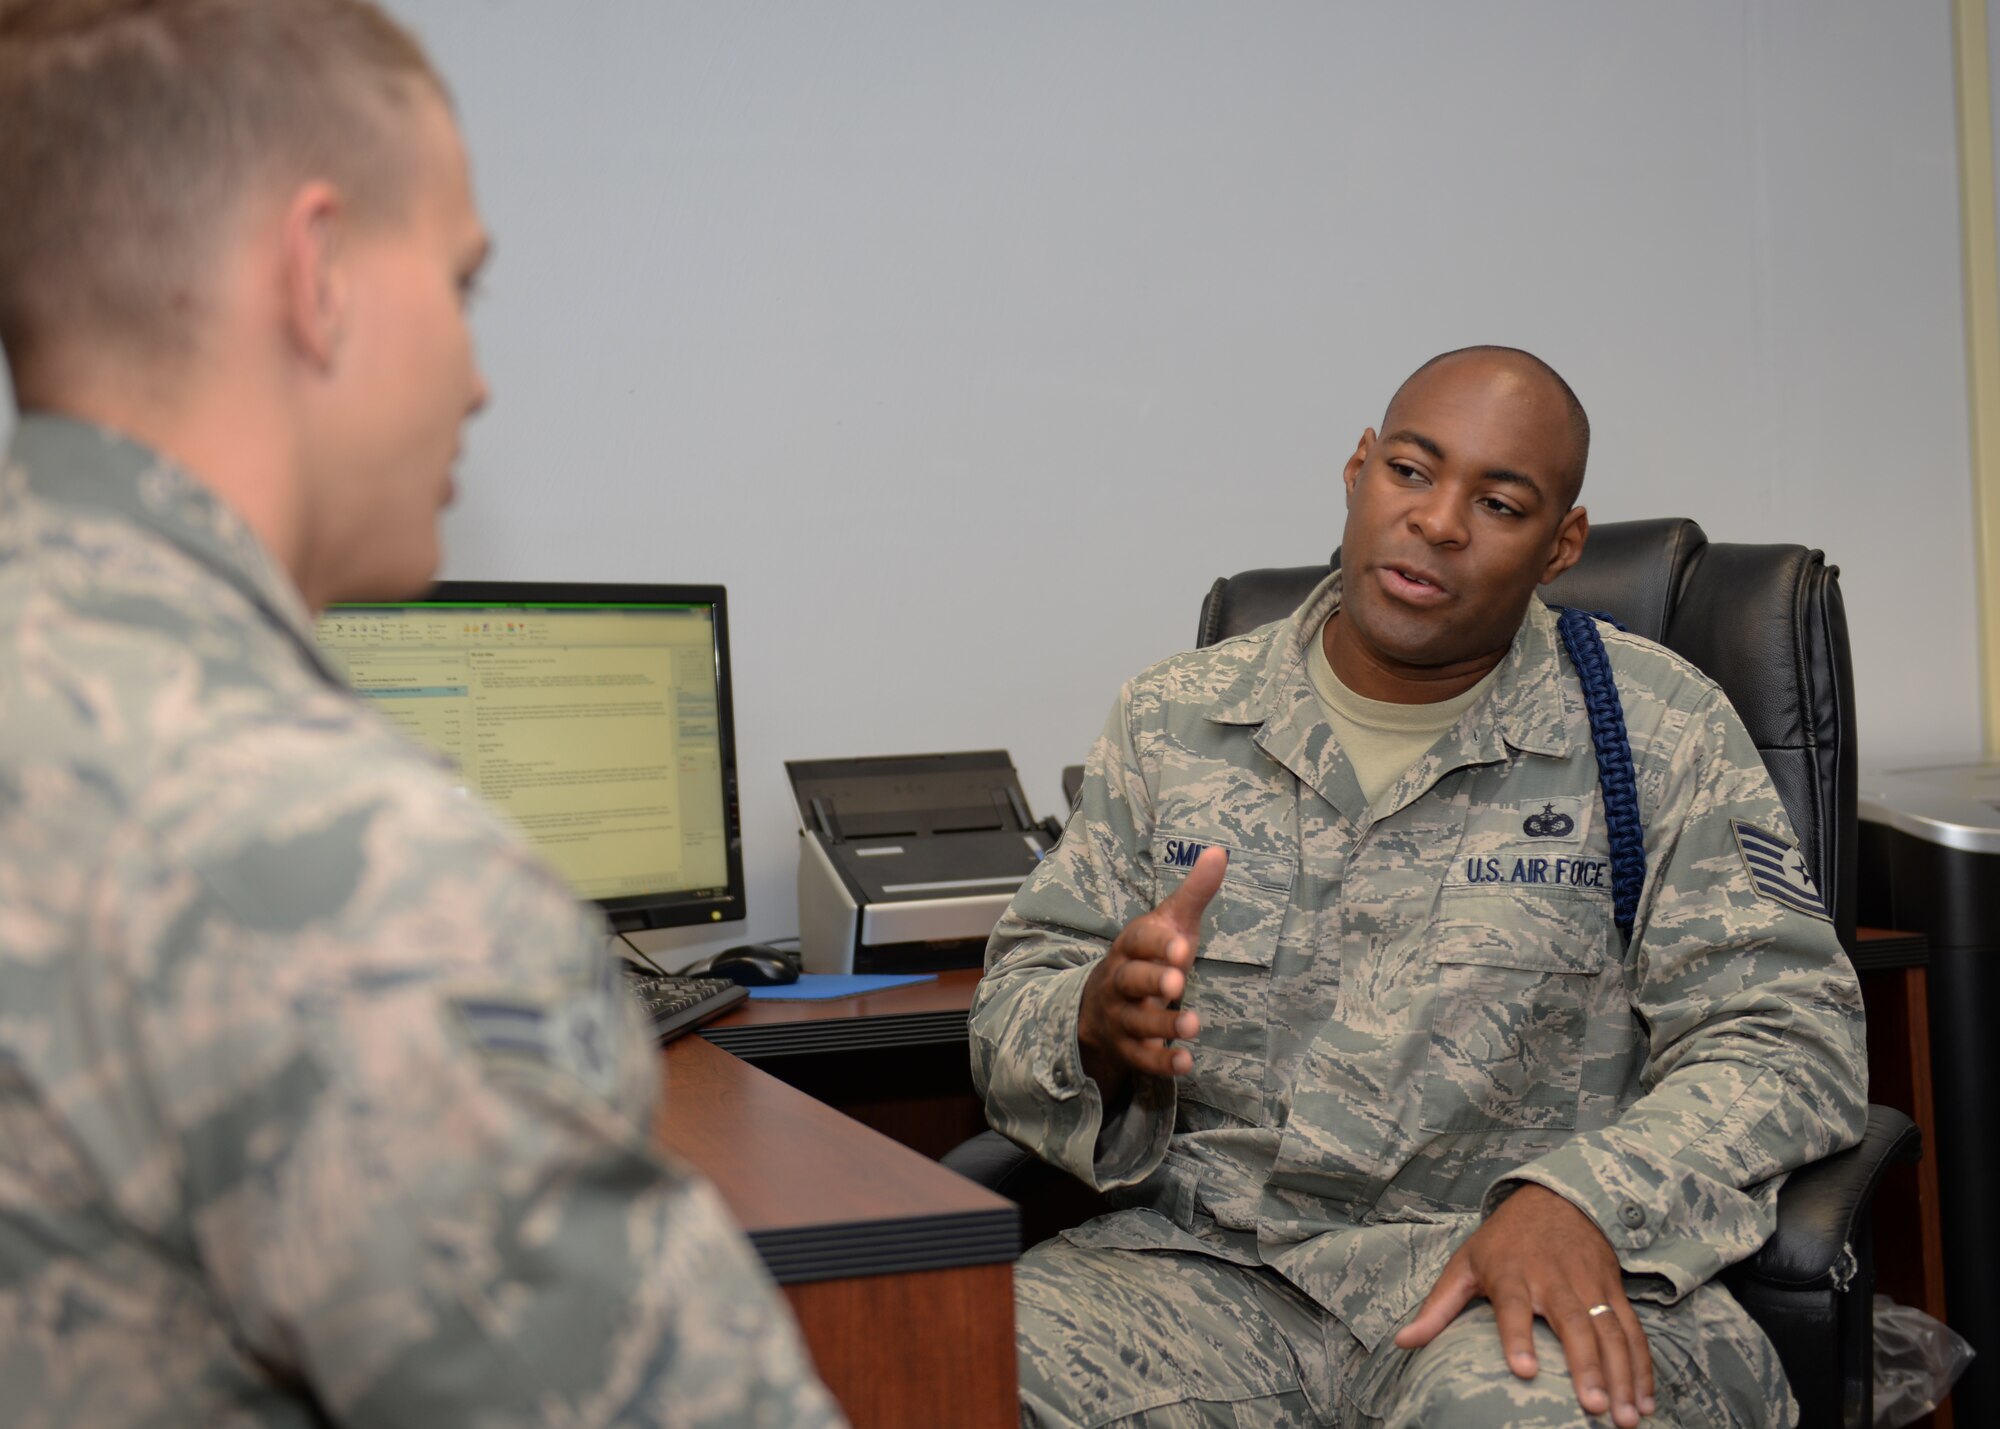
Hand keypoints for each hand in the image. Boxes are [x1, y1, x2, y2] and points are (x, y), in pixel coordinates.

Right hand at [1076, 845, 1226, 1100]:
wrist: (1102, 1005)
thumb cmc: (1148, 957)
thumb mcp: (1169, 924)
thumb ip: (1194, 892)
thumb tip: (1220, 851)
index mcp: (1130, 946)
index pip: (1139, 941)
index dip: (1158, 944)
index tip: (1182, 946)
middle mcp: (1120, 980)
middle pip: (1130, 980)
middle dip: (1152, 981)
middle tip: (1178, 982)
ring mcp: (1121, 1016)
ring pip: (1136, 1021)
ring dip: (1163, 1025)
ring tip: (1193, 1026)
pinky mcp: (1128, 1047)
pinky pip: (1141, 1058)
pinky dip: (1161, 1062)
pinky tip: (1186, 1063)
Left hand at [1394, 1183, 1655, 1427]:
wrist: (1556, 1197)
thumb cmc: (1503, 1241)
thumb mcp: (1464, 1264)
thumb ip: (1437, 1308)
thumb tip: (1402, 1342)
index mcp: (1511, 1272)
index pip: (1512, 1305)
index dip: (1517, 1336)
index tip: (1523, 1371)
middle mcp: (1553, 1278)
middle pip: (1573, 1323)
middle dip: (1586, 1367)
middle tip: (1594, 1407)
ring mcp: (1588, 1284)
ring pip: (1610, 1331)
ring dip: (1622, 1375)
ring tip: (1626, 1417)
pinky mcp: (1614, 1289)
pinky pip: (1633, 1331)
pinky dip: (1643, 1366)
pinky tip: (1646, 1400)